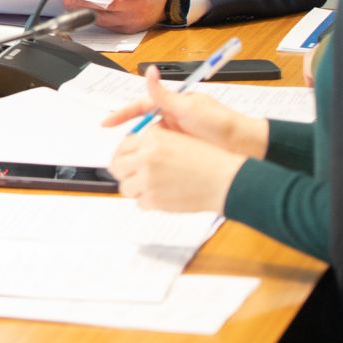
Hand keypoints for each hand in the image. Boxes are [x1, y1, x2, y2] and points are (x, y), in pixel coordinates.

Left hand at [64, 0, 169, 31]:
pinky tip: (83, 12)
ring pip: (106, 19)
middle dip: (87, 3)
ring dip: (86, 13)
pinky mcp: (129, 30)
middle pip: (111, 7)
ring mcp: (134, 20)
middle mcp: (139, 6)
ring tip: (71, 6)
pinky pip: (108, 26)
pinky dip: (95, 19)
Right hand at [99, 67, 267, 157]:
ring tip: (127, 160)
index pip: (140, 108)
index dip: (121, 115)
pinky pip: (162, 156)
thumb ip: (164, 94)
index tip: (106, 123)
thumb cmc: (220, 123)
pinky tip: (146, 168)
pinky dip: (153, 161)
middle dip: (129, 137)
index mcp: (172, 105)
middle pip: (142, 128)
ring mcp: (177, 137)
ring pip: (150, 143)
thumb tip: (150, 71)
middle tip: (116, 149)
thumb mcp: (189, 107)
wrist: (243, 146)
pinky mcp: (183, 153)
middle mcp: (172, 120)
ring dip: (139, 151)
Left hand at [109, 126, 245, 213]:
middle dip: (124, 172)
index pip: (122, 146)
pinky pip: (139, 203)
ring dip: (135, 188)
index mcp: (152, 138)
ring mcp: (148, 179)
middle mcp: (147, 157)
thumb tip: (132, 150)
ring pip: (125, 187)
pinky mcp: (154, 199)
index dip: (123, 154)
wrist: (225, 180)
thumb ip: (153, 143)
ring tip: (150, 187)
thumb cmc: (208, 161)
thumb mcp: (177, 140)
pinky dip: (148, 202)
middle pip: (117, 166)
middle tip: (132, 175)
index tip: (125, 160)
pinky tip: (161, 195)